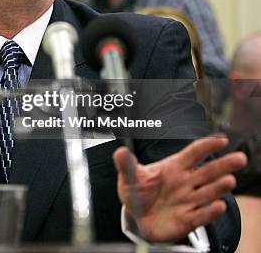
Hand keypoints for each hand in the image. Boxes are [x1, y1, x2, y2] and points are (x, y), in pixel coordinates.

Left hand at [113, 136, 246, 242]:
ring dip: (219, 187)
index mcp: (174, 168)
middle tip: (240, 158)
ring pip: (208, 192)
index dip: (206, 146)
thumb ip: (126, 165)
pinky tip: (218, 206)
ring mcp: (188, 201)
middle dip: (223, 165)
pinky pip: (201, 215)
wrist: (136, 219)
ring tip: (229, 180)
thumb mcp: (129, 178)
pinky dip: (209, 212)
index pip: (193, 154)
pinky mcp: (187, 219)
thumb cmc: (137, 193)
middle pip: (208, 172)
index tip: (222, 140)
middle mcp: (185, 183)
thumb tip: (119, 151)